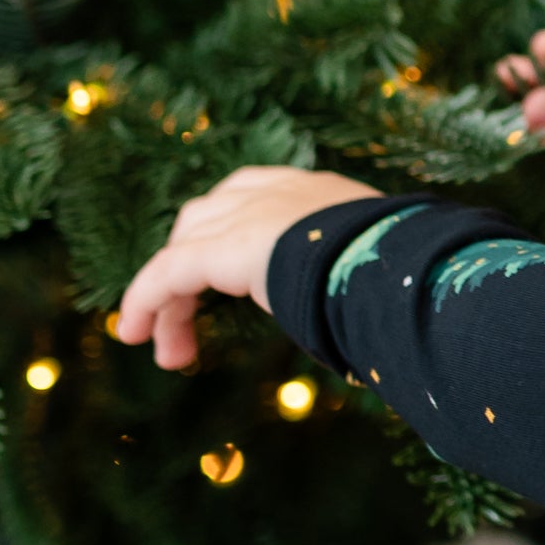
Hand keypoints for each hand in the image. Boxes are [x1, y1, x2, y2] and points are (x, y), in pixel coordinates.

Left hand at [115, 164, 383, 369]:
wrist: (403, 271)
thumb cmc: (410, 282)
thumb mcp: (384, 274)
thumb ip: (365, 283)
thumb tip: (391, 328)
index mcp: (323, 194)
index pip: (256, 199)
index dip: (229, 236)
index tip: (227, 284)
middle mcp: (280, 192)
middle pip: (207, 218)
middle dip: (190, 268)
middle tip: (192, 325)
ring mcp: (248, 214)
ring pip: (184, 248)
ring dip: (169, 299)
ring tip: (170, 352)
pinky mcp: (223, 247)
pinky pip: (168, 273)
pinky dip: (146, 300)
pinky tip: (134, 333)